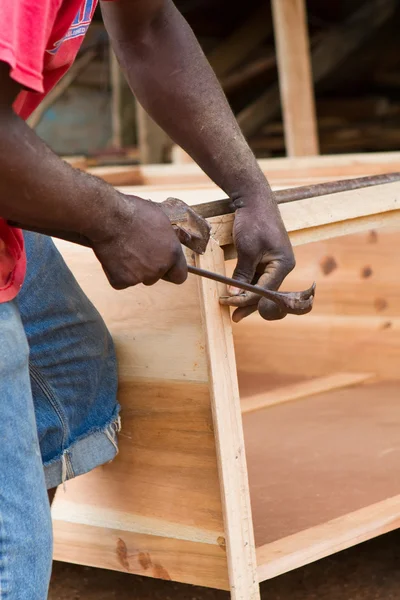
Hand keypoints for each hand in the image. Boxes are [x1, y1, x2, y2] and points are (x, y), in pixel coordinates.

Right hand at [91, 193, 187, 288]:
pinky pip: (120, 281)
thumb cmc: (132, 212)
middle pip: (156, 276)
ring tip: (123, 249)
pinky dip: (115, 272)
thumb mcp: (160, 220)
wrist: (108, 217)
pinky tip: (112, 256)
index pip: (180, 275)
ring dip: (132, 269)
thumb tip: (166, 243)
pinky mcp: (122, 281)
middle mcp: (159, 268)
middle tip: (137, 251)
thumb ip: (166, 239)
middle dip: (149, 268)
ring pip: (138, 278)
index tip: (165, 267)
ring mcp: (140, 276)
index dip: (171, 271)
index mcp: (172, 253)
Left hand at [220, 197, 294, 321]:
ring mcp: (276, 264)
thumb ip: (242, 274)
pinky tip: (236, 293)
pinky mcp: (267, 260)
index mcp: (283, 264)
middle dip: (249, 305)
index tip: (227, 303)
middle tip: (233, 317)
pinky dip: (247, 286)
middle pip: (266, 293)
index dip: (246, 300)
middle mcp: (283, 267)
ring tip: (232, 309)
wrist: (255, 199)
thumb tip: (235, 295)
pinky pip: (258, 278)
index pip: (264, 291)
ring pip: (261, 287)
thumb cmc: (253, 221)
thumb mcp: (247, 249)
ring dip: (247, 297)